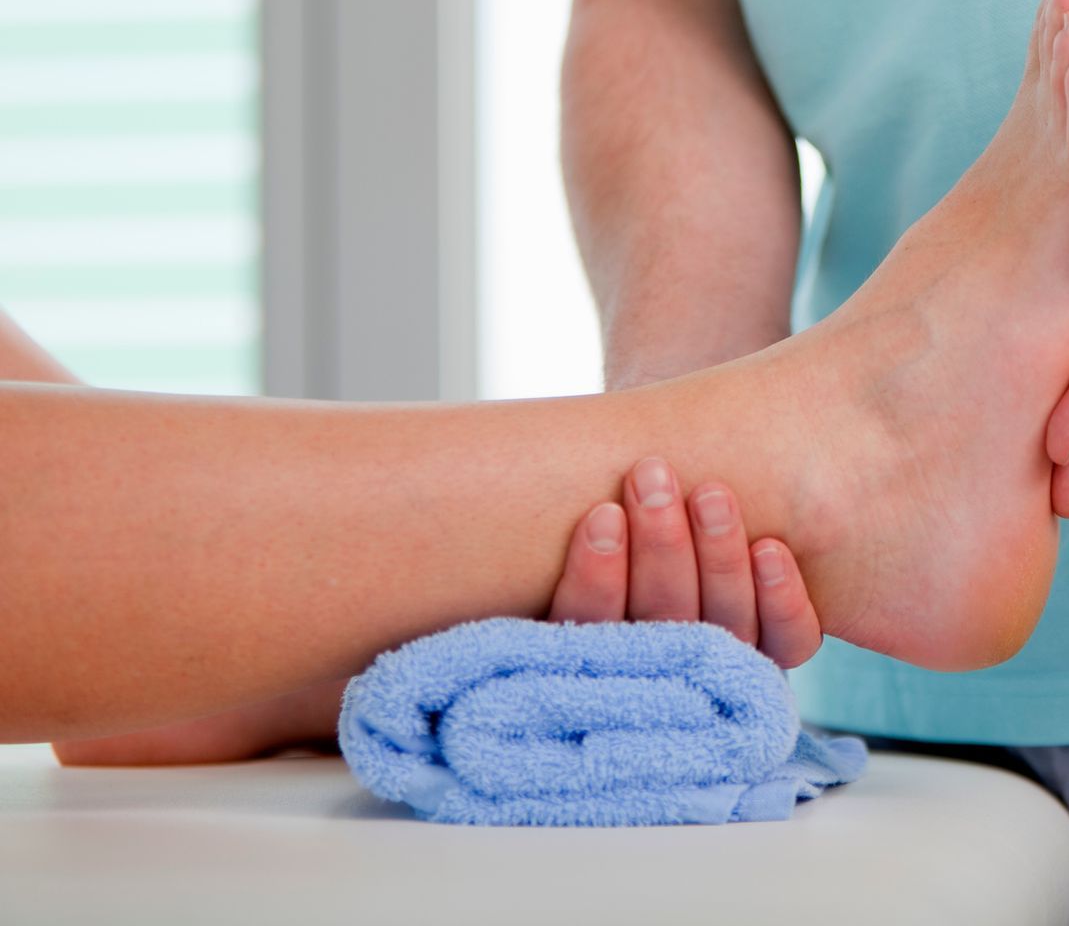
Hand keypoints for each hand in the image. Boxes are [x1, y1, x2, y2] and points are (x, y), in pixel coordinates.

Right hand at [53, 463, 820, 765]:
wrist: (596, 485)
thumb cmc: (482, 553)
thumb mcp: (411, 598)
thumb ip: (344, 640)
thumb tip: (135, 732)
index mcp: (548, 702)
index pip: (585, 672)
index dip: (600, 603)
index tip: (598, 521)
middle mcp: (624, 701)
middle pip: (663, 653)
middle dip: (662, 569)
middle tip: (645, 485)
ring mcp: (696, 672)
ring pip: (725, 646)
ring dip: (716, 566)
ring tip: (691, 486)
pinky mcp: (752, 639)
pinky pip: (784, 647)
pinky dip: (783, 601)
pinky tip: (770, 546)